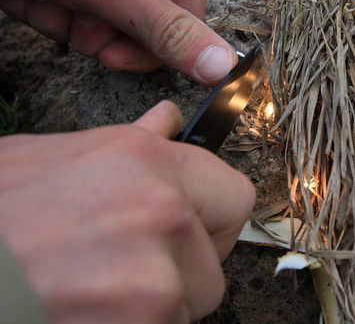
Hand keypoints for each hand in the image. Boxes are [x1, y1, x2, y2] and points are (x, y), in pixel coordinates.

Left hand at [0, 0, 235, 83]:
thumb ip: (170, 33)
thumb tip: (223, 68)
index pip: (185, 27)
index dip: (146, 47)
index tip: (109, 48)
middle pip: (143, 32)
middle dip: (99, 29)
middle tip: (76, 3)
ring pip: (105, 30)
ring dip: (70, 21)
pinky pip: (79, 18)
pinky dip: (53, 12)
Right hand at [0, 101, 254, 322]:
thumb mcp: (48, 159)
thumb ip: (127, 144)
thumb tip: (169, 123)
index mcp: (145, 162)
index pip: (235, 197)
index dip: (213, 219)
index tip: (193, 230)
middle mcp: (163, 214)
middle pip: (216, 260)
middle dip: (183, 269)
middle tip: (127, 269)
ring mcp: (156, 280)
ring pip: (190, 305)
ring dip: (153, 306)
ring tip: (91, 292)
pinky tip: (86, 313)